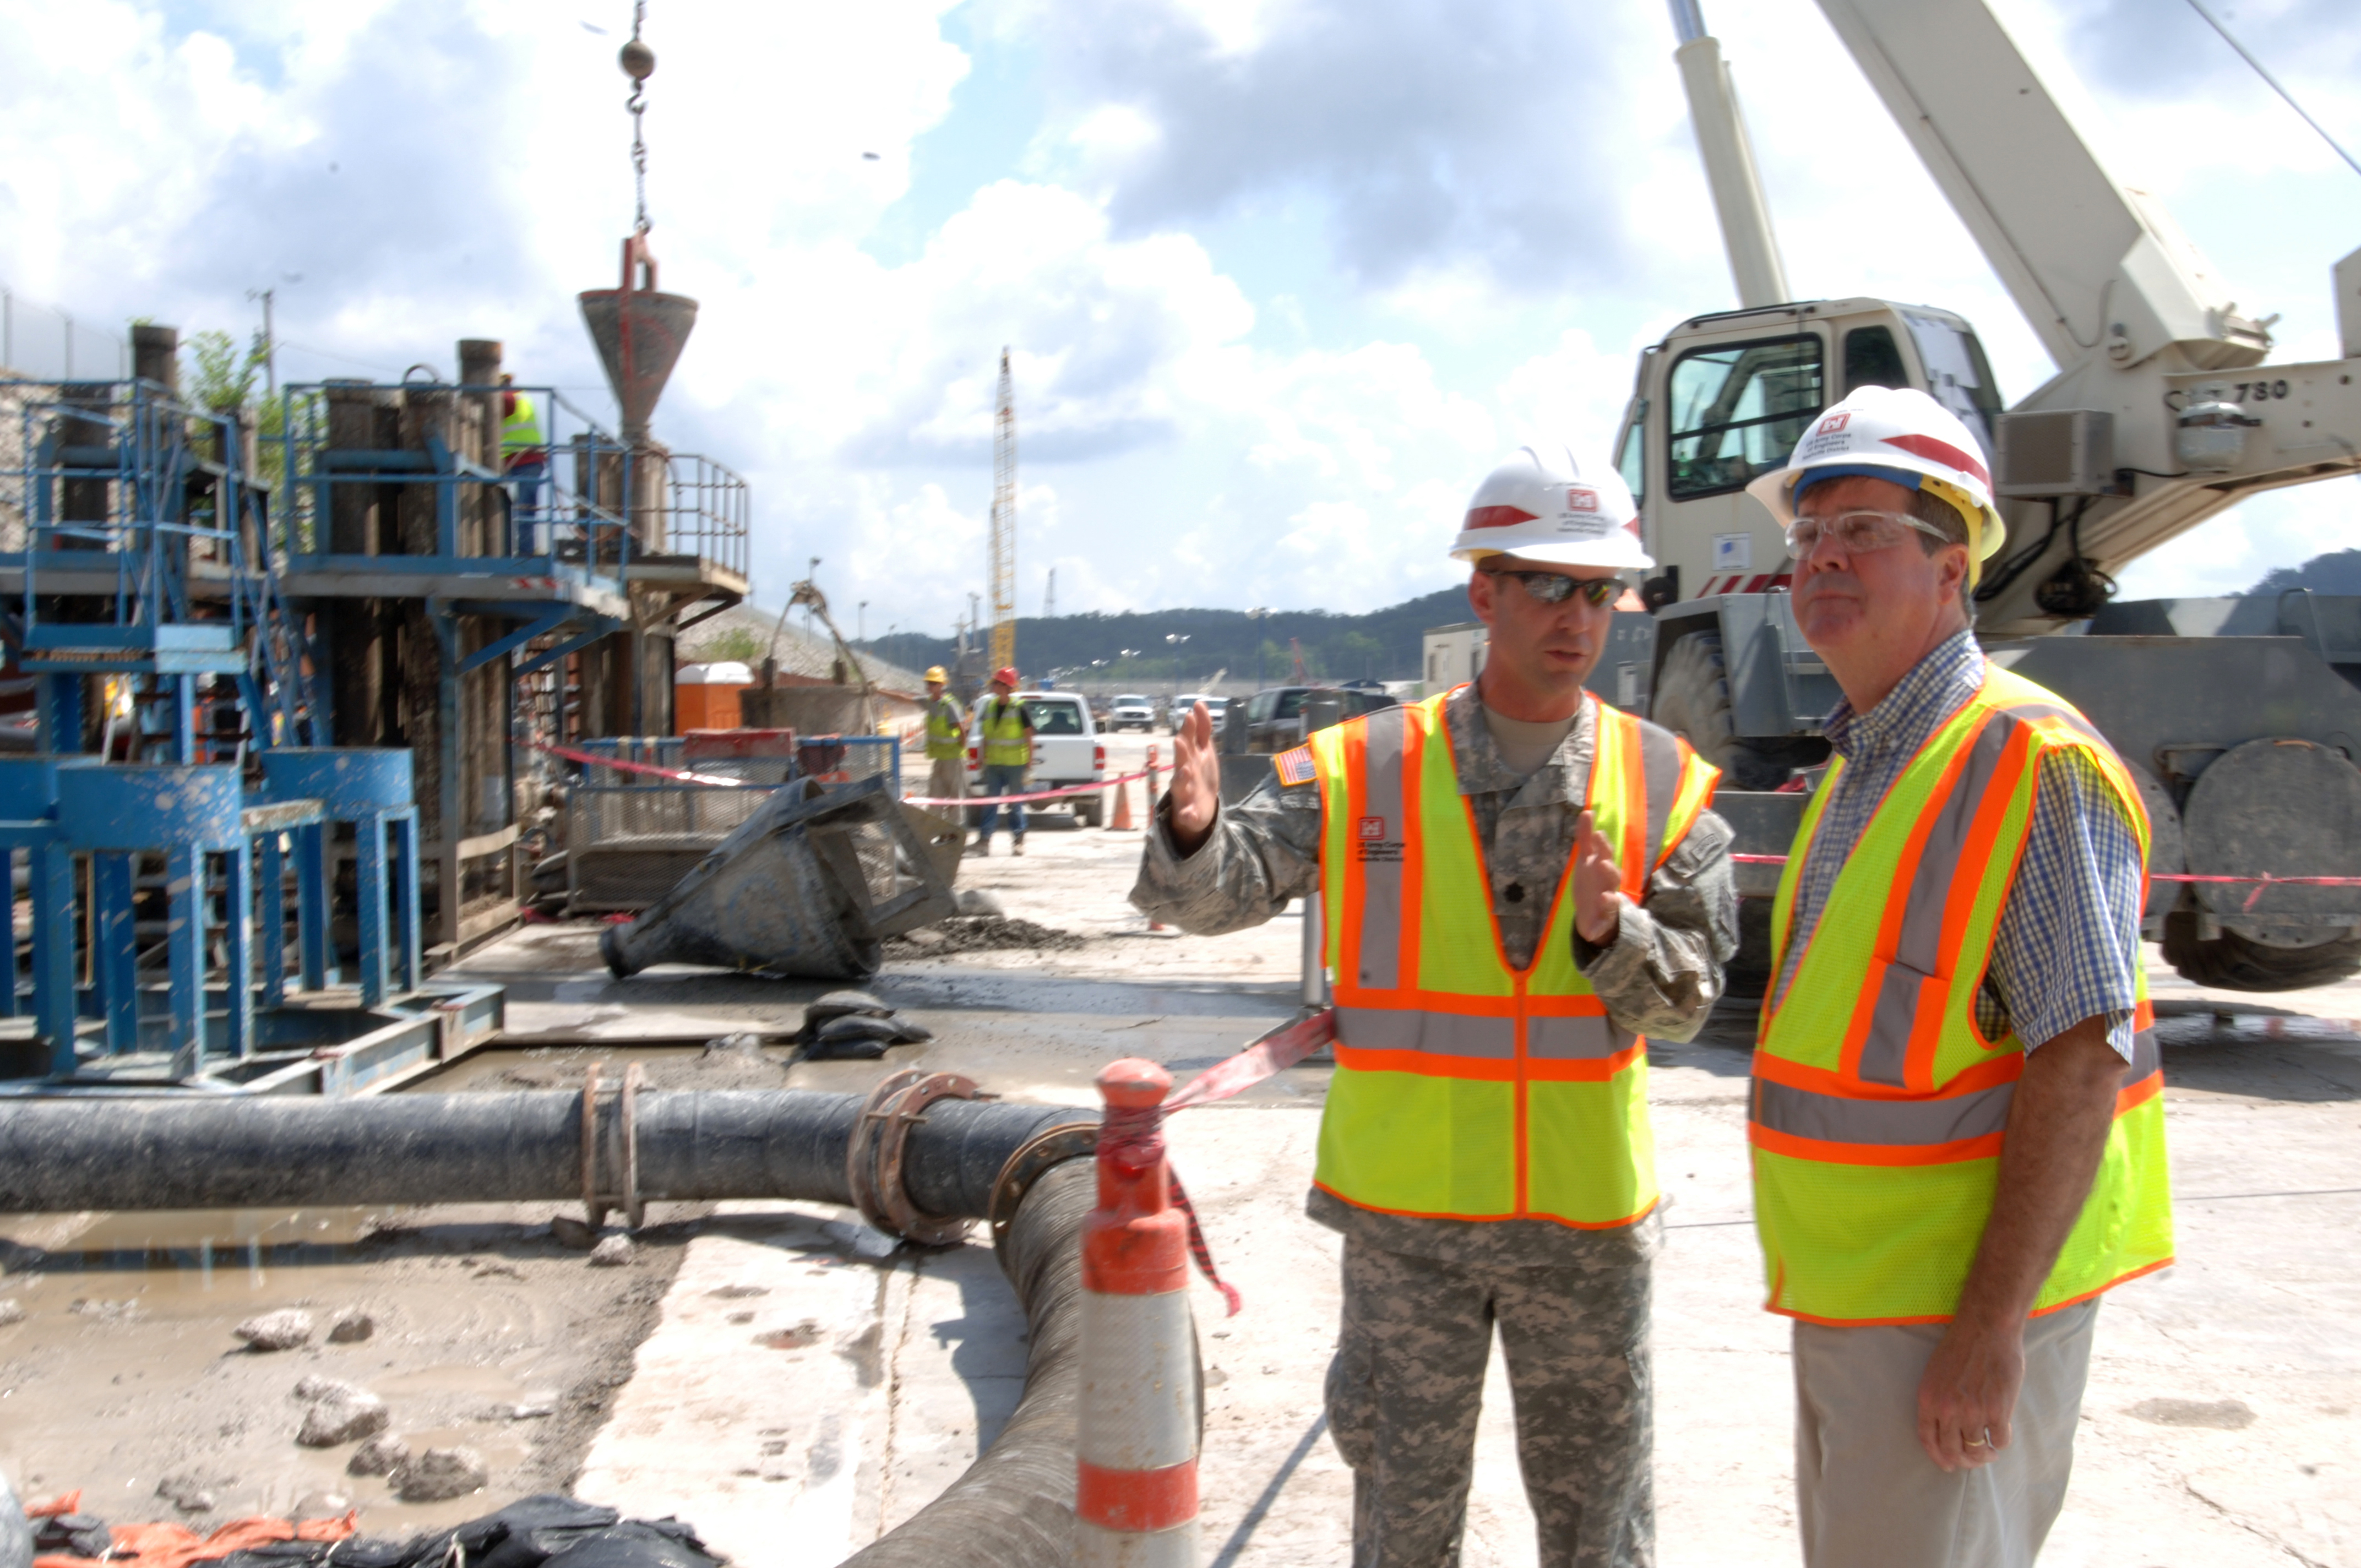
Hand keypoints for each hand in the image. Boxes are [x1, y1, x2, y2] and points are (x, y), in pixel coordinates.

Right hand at [1168, 702, 1221, 855]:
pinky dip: (1187, 815)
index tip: (1190, 715)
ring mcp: (1184, 793)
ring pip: (1179, 786)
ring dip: (1181, 779)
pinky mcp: (1188, 812)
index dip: (1189, 730)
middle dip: (1181, 752)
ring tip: (1186, 771)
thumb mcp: (1204, 751)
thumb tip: (1198, 703)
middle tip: (1180, 741)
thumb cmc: (1200, 774)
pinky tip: (1190, 815)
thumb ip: (1203, 729)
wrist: (1201, 807)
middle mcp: (1183, 773)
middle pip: (1181, 761)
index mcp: (1188, 758)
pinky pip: (1186, 814)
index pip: (1187, 742)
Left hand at [1572, 808, 1624, 945]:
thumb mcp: (1585, 860)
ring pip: (1612, 900)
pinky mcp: (1602, 920)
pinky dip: (1599, 927)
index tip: (1597, 834)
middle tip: (1602, 862)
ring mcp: (1607, 902)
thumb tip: (1587, 811)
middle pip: (1612, 876)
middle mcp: (1608, 884)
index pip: (1605, 855)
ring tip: (1605, 896)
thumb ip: (1585, 838)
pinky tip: (1593, 929)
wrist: (1590, 914)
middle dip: (1608, 869)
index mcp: (1603, 869)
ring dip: (1610, 898)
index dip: (1602, 845)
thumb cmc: (1591, 883)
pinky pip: (1603, 923)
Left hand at [1916, 1317, 2022, 1470]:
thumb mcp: (1936, 1374)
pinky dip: (2001, 1442)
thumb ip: (1939, 1401)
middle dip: (1965, 1461)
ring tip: (1990, 1450)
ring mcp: (1973, 1413)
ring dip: (1985, 1455)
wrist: (1985, 1329)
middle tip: (1976, 1458)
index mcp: (1928, 1400)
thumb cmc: (1961, 1347)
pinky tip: (2002, 1434)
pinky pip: (2000, 1440)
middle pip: (1953, 1451)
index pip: (1928, 1440)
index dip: (1938, 1457)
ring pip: (1977, 1450)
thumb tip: (1947, 1429)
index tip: (1948, 1466)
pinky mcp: (1998, 1411)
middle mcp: (1948, 1410)